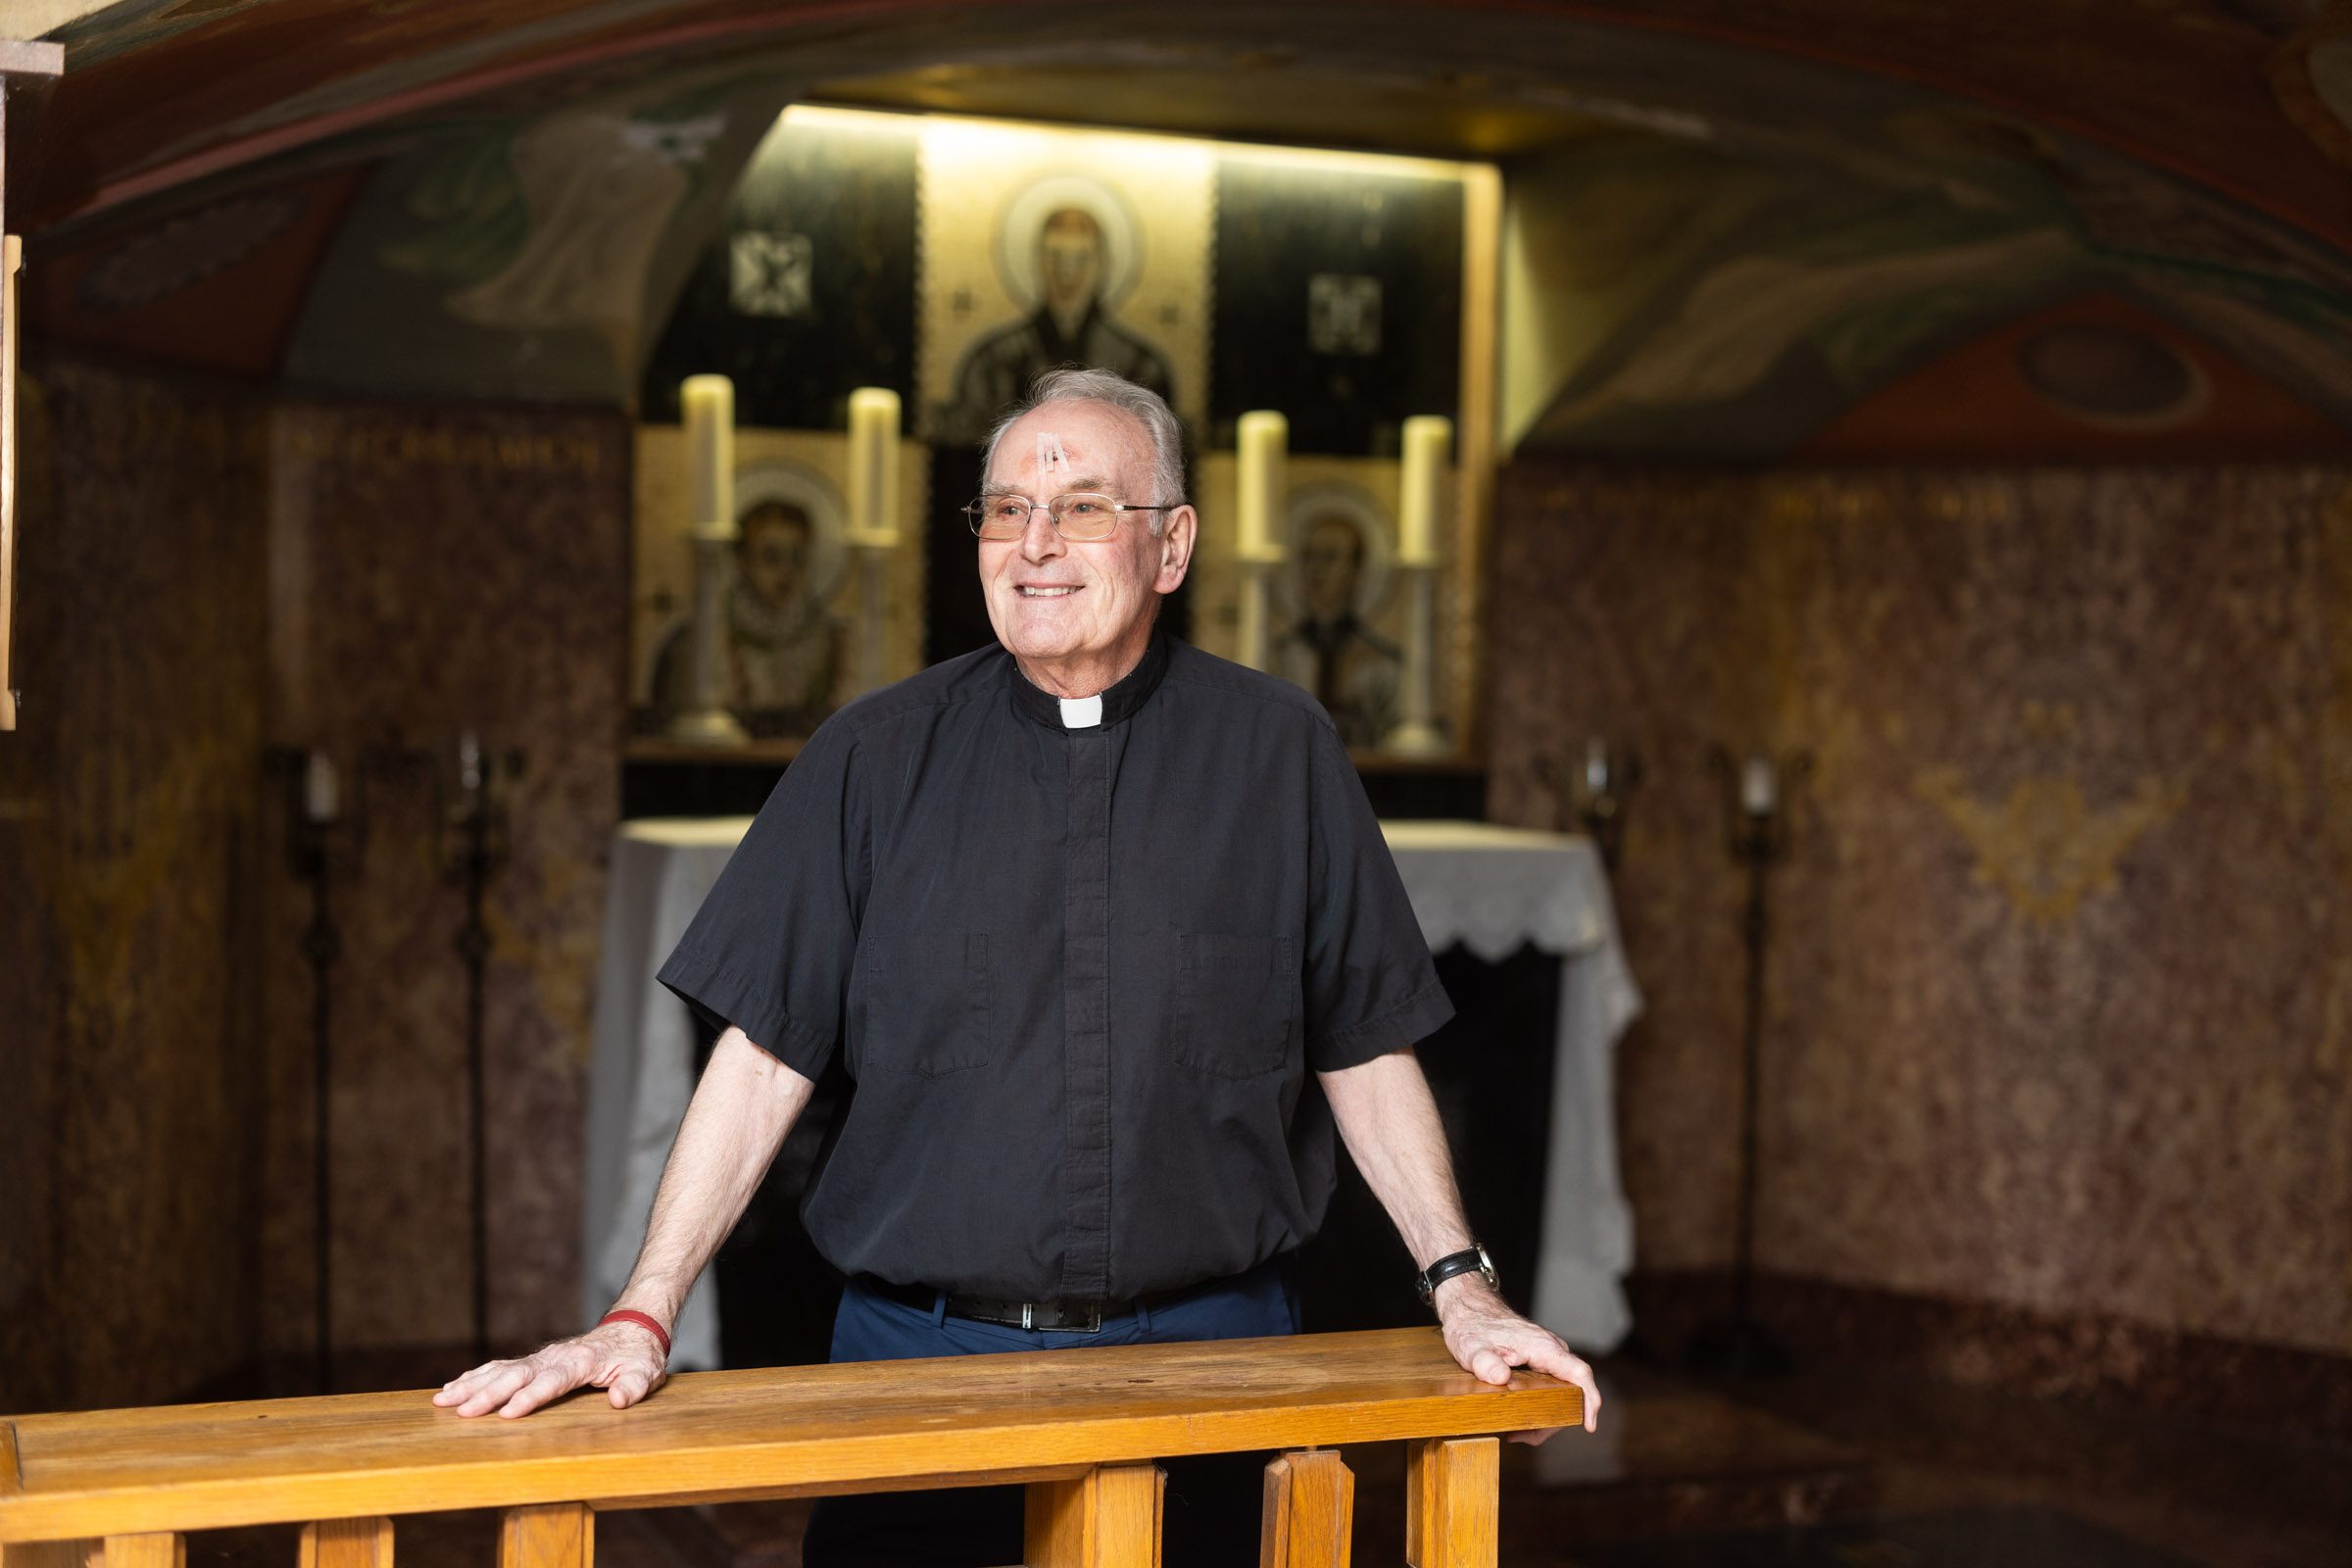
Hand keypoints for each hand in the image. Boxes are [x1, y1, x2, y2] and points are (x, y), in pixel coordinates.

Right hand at [432, 1317, 668, 1418]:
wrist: (632, 1329)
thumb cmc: (638, 1356)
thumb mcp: (646, 1371)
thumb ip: (633, 1385)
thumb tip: (620, 1399)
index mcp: (581, 1362)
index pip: (552, 1381)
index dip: (531, 1397)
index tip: (508, 1413)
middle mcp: (555, 1357)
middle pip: (518, 1375)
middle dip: (489, 1394)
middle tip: (462, 1412)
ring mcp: (542, 1357)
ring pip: (502, 1370)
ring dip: (472, 1384)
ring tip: (444, 1400)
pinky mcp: (535, 1361)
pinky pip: (500, 1367)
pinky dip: (476, 1375)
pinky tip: (454, 1386)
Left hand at [1433, 1277, 1600, 1441]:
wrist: (1469, 1307)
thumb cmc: (1472, 1324)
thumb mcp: (1470, 1347)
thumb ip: (1484, 1362)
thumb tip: (1500, 1378)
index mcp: (1542, 1346)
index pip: (1578, 1372)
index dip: (1589, 1399)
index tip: (1589, 1425)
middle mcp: (1551, 1351)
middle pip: (1571, 1391)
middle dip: (1555, 1419)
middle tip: (1525, 1437)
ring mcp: (1546, 1356)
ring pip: (1560, 1392)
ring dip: (1545, 1415)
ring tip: (1516, 1432)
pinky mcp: (1539, 1361)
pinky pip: (1550, 1387)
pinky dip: (1540, 1405)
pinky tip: (1519, 1418)